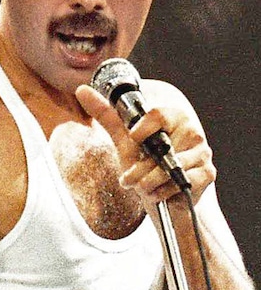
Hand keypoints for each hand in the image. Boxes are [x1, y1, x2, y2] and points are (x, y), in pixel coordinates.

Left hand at [75, 83, 215, 204]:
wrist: (163, 199)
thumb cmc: (145, 166)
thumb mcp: (123, 140)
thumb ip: (106, 115)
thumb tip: (82, 90)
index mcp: (175, 119)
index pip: (158, 114)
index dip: (141, 129)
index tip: (132, 140)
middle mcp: (192, 133)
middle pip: (161, 145)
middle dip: (139, 168)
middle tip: (130, 178)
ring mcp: (202, 154)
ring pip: (168, 167)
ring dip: (147, 182)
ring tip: (141, 186)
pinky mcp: (206, 174)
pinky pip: (179, 182)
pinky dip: (162, 192)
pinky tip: (157, 194)